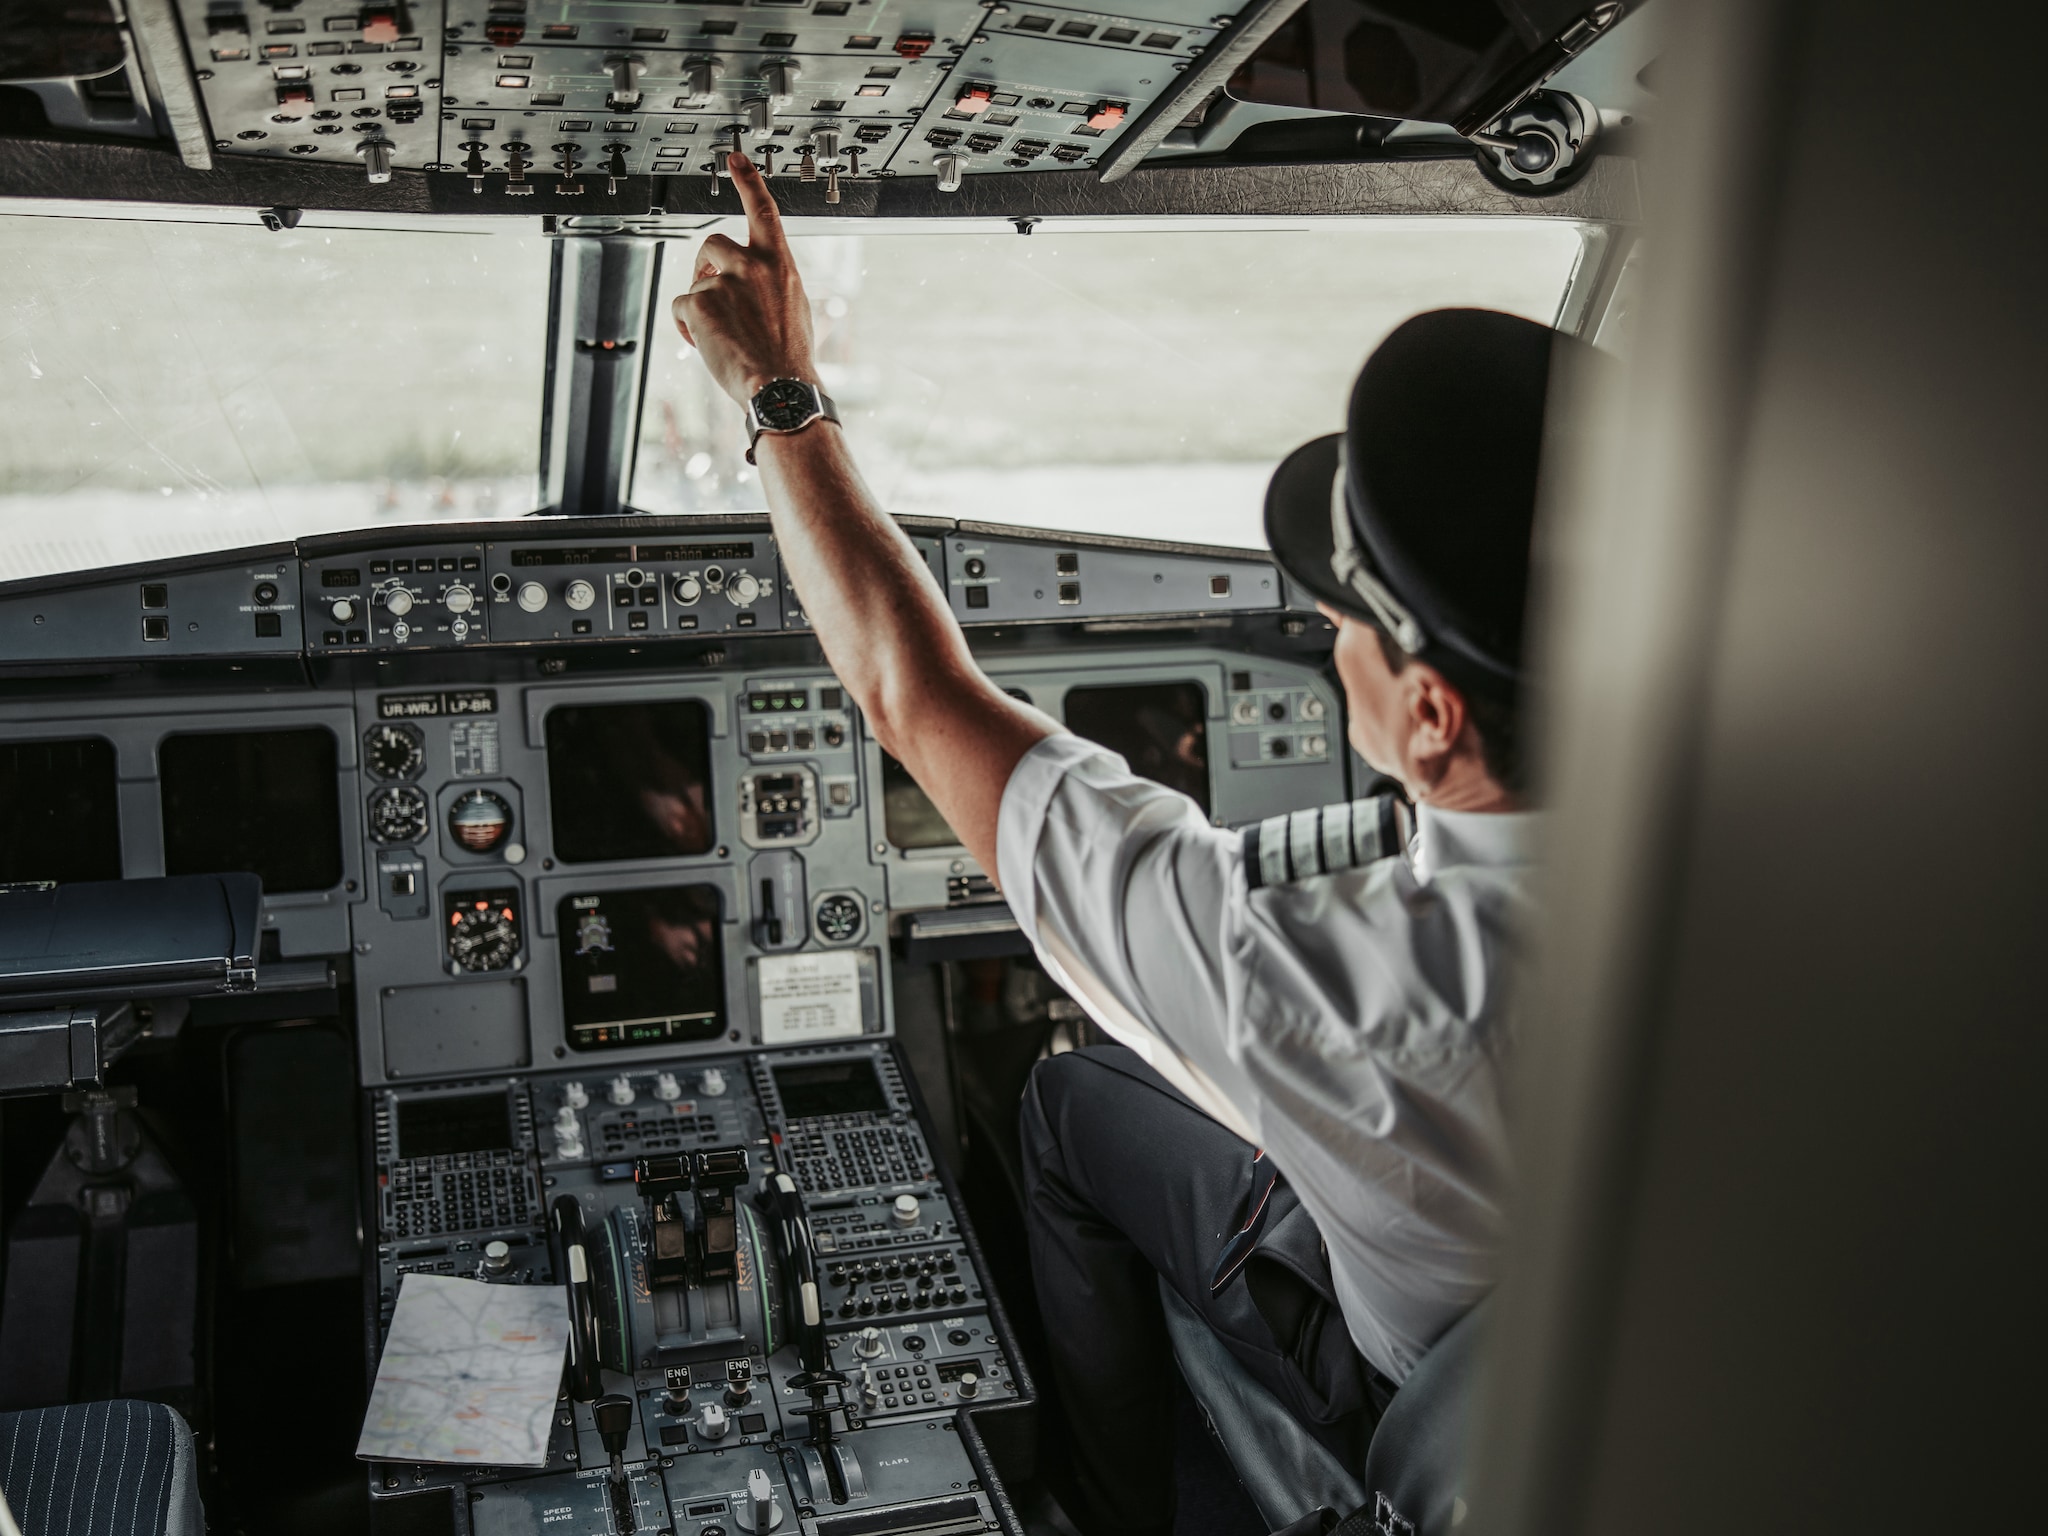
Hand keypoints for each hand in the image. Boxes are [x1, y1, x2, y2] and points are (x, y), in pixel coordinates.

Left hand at [671, 152, 815, 403]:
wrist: (780, 389)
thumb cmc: (791, 358)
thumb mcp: (797, 310)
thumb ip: (775, 285)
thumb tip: (758, 286)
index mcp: (780, 264)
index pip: (763, 209)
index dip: (748, 180)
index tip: (735, 158)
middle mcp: (753, 266)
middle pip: (712, 243)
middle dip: (704, 265)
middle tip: (709, 289)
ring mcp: (725, 283)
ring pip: (696, 282)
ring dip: (701, 305)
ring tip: (719, 335)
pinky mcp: (700, 303)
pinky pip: (682, 306)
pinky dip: (687, 326)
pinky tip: (705, 344)